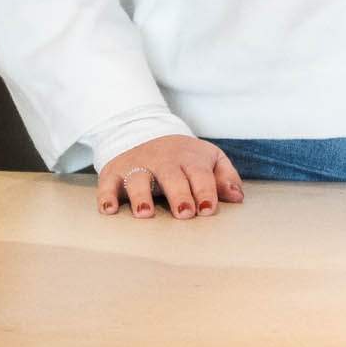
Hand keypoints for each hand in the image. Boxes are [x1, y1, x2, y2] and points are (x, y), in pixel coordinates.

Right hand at [97, 135, 243, 219]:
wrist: (145, 131)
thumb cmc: (184, 156)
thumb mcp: (209, 159)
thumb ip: (225, 177)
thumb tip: (238, 198)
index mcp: (190, 159)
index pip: (200, 175)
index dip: (205, 192)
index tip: (208, 210)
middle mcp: (163, 161)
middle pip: (171, 177)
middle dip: (178, 195)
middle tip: (184, 214)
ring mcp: (137, 165)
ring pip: (139, 179)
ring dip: (141, 196)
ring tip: (145, 214)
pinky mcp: (114, 172)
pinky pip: (107, 184)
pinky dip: (106, 196)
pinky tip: (109, 210)